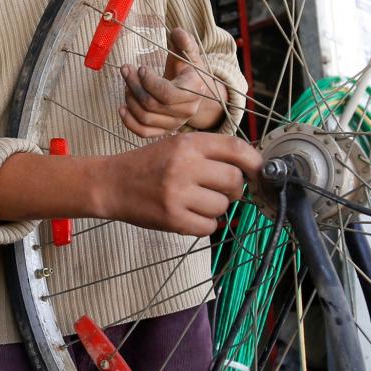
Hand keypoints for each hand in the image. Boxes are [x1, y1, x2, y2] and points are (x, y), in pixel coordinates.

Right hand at [102, 133, 263, 235]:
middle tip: (221, 190)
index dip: (254, 162)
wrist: (112, 184)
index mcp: (188, 144)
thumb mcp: (178, 145)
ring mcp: (178, 194)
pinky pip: (209, 226)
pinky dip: (205, 223)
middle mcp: (184, 166)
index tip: (258, 173)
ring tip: (197, 201)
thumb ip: (211, 152)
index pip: (236, 149)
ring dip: (217, 207)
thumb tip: (251, 168)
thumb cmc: (149, 164)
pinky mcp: (173, 219)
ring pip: (223, 206)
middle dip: (235, 189)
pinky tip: (190, 214)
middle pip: (234, 181)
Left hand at [119, 28, 224, 137]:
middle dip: (134, 85)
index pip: (167, 93)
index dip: (149, 81)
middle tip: (125, 70)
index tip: (141, 68)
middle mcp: (186, 111)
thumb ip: (184, 41)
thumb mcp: (189, 53)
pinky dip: (129, 122)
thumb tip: (177, 32)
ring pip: (145, 117)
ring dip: (129, 99)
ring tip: (127, 84)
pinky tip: (122, 108)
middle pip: (151, 104)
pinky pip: (144, 133)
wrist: (194, 90)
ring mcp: (175, 123)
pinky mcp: (164, 131)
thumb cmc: (188, 69)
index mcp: (194, 90)